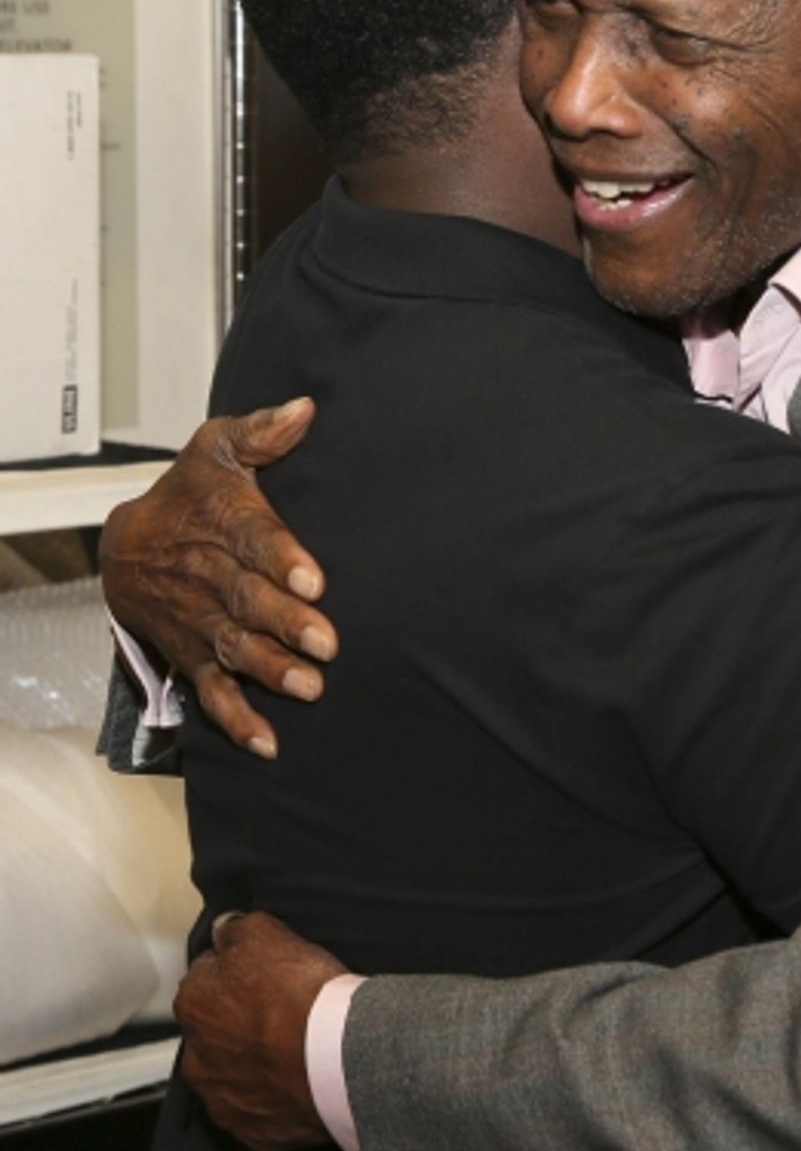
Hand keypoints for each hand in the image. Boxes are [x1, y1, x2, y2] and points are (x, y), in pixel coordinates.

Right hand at [99, 399, 338, 757]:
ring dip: (270, 670)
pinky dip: (237, 720)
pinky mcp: (194, 656)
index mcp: (222, 524)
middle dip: (286, 623)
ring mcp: (200, 621)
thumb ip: (261, 432)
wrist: (125, 547)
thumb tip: (306, 408)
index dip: (283, 560)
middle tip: (326, 642)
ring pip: (235, 648)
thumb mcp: (215, 452)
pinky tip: (268, 742)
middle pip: (249, 601)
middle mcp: (209, 577)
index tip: (314, 580)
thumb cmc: (188, 495)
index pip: (253, 540)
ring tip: (309, 686)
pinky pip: (213, 692)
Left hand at [175, 910, 346, 1150]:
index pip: (206, 979)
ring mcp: (224, 1103)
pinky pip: (262, 1113)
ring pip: (234, 1077)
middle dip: (239, 1025)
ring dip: (254, 1066)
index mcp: (193, 1005)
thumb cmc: (299, 992)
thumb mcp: (264, 931)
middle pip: (216, 1033)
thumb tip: (225, 932)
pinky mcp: (254, 1135)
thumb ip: (236, 930)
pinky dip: (276, 1101)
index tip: (266, 974)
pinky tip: (301, 1083)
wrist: (336, 1057)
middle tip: (283, 1014)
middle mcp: (196, 1060)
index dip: (237, 974)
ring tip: (295, 1051)